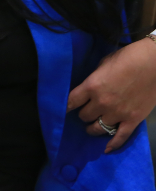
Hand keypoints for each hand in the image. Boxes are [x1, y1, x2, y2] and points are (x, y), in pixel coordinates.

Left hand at [67, 37, 155, 152]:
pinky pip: (120, 137)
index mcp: (92, 86)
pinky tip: (106, 149)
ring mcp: (118, 113)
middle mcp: (102, 103)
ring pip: (98, 128)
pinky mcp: (133, 120)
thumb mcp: (103, 65)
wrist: (154, 63)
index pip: (71, 102)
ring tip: (92, 127)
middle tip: (85, 112)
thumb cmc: (127, 58)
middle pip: (84, 116)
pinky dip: (113, 144)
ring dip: (93, 127)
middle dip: (83, 114)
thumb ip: (94, 80)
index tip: (62, 108)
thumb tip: (88, 88)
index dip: (65, 106)